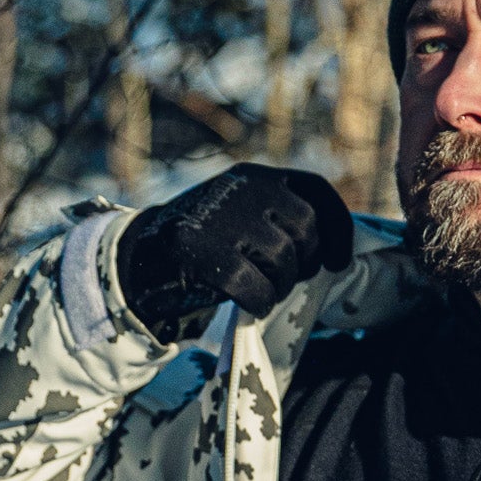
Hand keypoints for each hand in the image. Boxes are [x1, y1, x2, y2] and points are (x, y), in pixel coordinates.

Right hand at [115, 164, 354, 343]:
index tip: (339, 261)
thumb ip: (281, 217)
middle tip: (287, 278)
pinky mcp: (203, 252)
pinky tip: (250, 304)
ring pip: (283, 259)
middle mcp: (242, 190)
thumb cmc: (206, 243)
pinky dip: (260, 302)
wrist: (141, 257)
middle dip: (304, 262)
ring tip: (263, 290)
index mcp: (255, 176)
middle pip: (305, 230)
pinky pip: (256, 286)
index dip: (338, 228)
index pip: (315, 191)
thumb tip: (332, 248)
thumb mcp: (243, 213)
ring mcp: (221, 218)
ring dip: (280, 285)